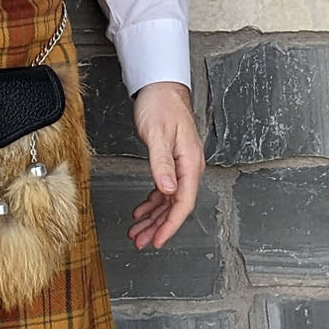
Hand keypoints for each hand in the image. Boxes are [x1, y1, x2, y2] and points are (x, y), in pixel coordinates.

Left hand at [128, 81, 203, 249]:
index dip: (170, 224)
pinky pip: (163, 189)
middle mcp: (189, 167)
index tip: (158, 240)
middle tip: (141, 241)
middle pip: (175, 206)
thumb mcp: (158, 134)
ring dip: (153, 218)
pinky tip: (141, 211)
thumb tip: (168, 190)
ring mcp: (181, 165)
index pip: (183, 202)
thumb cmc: (161, 105)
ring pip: (168, 200)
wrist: (160, 87)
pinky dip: (152, 203)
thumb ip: (162, 163)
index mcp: (190, 162)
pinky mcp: (170, 162)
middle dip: (158, 227)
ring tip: (137, 232)